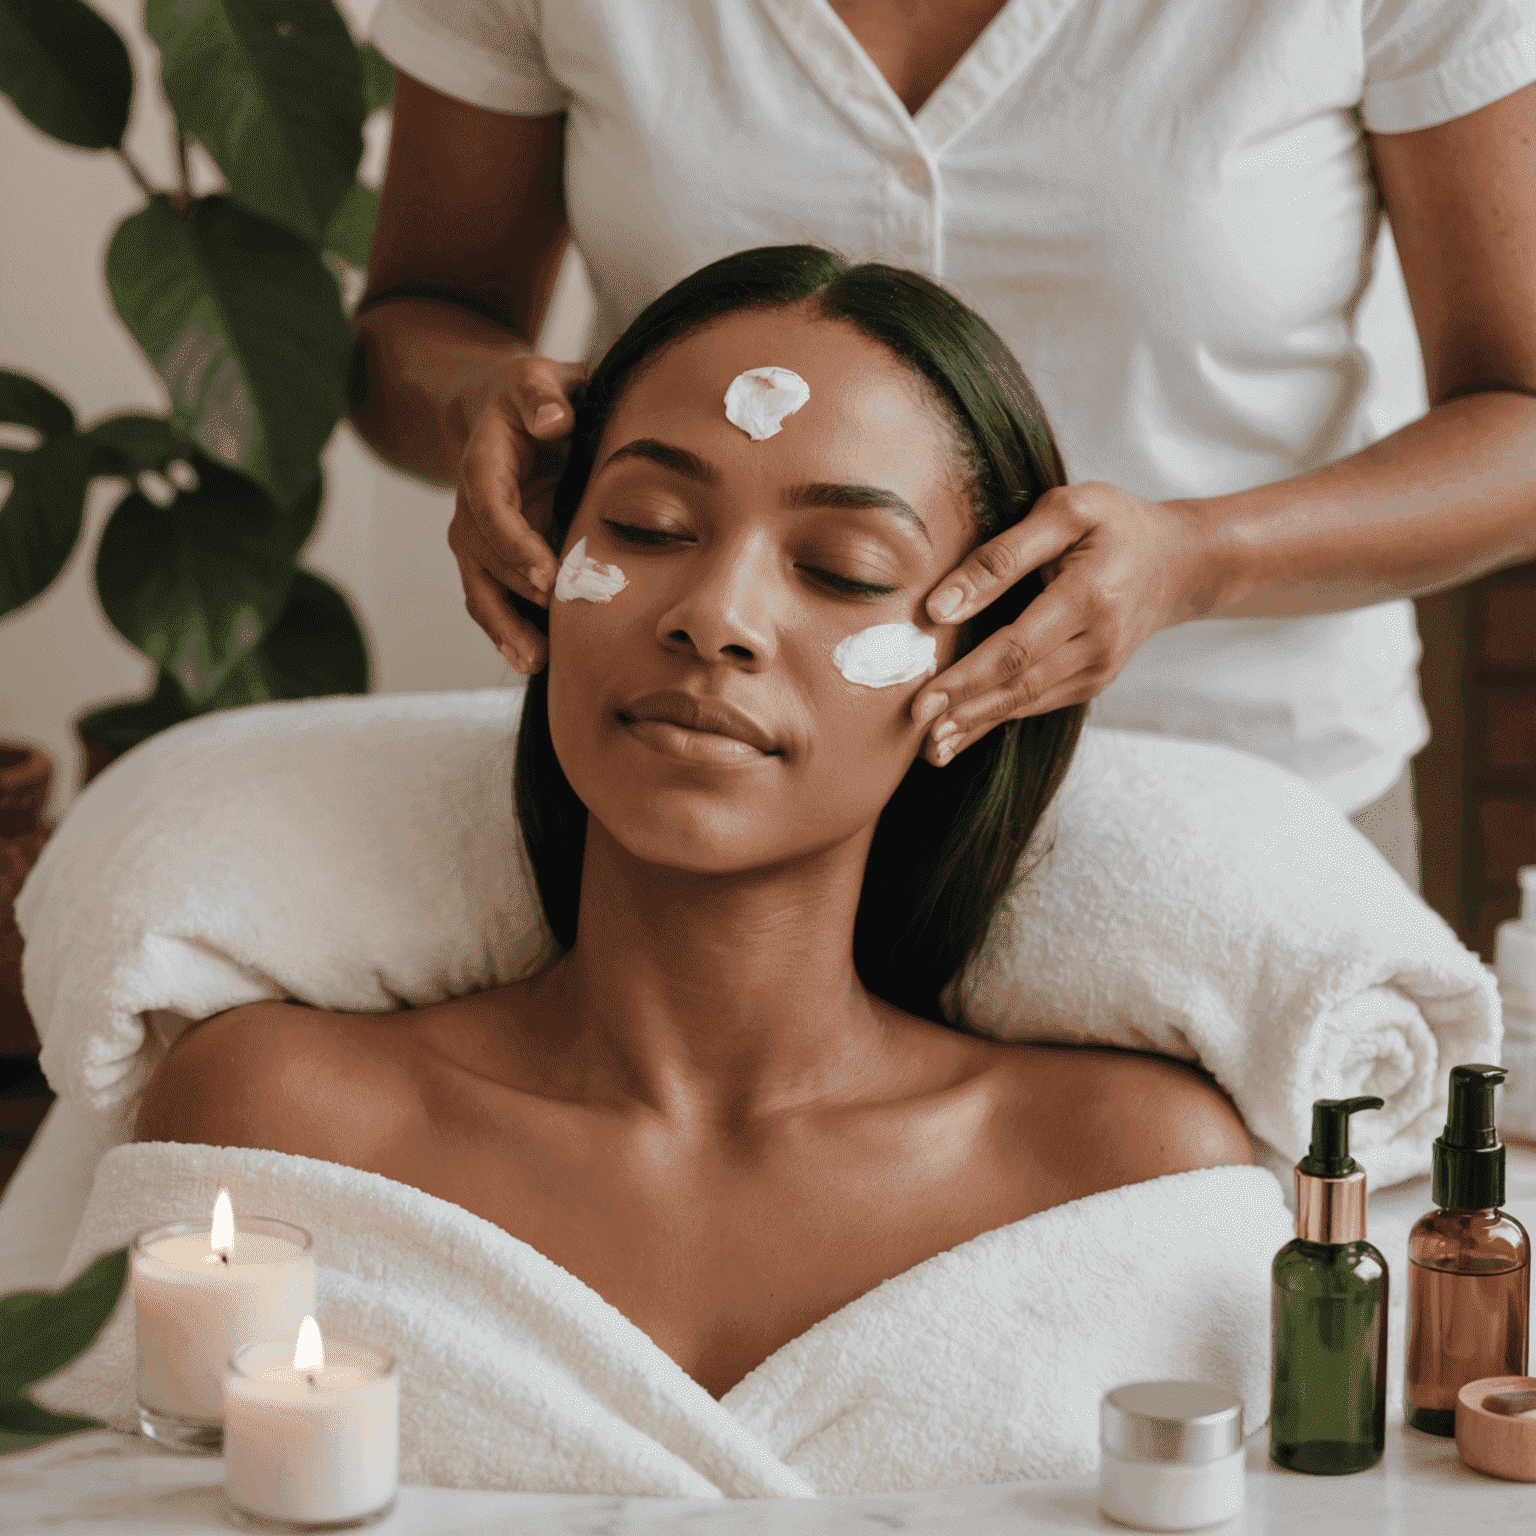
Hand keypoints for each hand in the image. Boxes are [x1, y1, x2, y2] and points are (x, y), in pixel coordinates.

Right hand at [448, 354, 590, 672]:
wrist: (505, 415)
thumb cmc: (533, 396)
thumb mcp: (539, 378)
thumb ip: (545, 393)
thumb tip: (553, 420)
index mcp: (483, 463)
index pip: (490, 506)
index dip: (514, 541)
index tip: (545, 573)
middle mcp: (471, 507)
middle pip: (484, 558)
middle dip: (517, 596)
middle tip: (555, 629)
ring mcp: (477, 538)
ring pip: (481, 588)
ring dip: (506, 628)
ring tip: (535, 663)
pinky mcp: (491, 559)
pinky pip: (492, 599)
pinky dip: (507, 630)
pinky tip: (532, 661)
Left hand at [909, 481, 1217, 764]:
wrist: (1178, 561)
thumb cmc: (1114, 523)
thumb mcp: (1064, 512)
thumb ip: (1001, 556)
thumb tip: (942, 606)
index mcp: (1090, 596)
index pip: (1017, 647)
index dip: (967, 677)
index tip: (923, 697)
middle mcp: (1098, 643)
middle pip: (1019, 684)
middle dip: (964, 708)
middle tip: (916, 727)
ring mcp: (1098, 668)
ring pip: (1027, 702)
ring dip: (976, 725)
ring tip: (932, 746)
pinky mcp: (1092, 681)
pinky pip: (1038, 703)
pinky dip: (997, 718)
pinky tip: (962, 733)